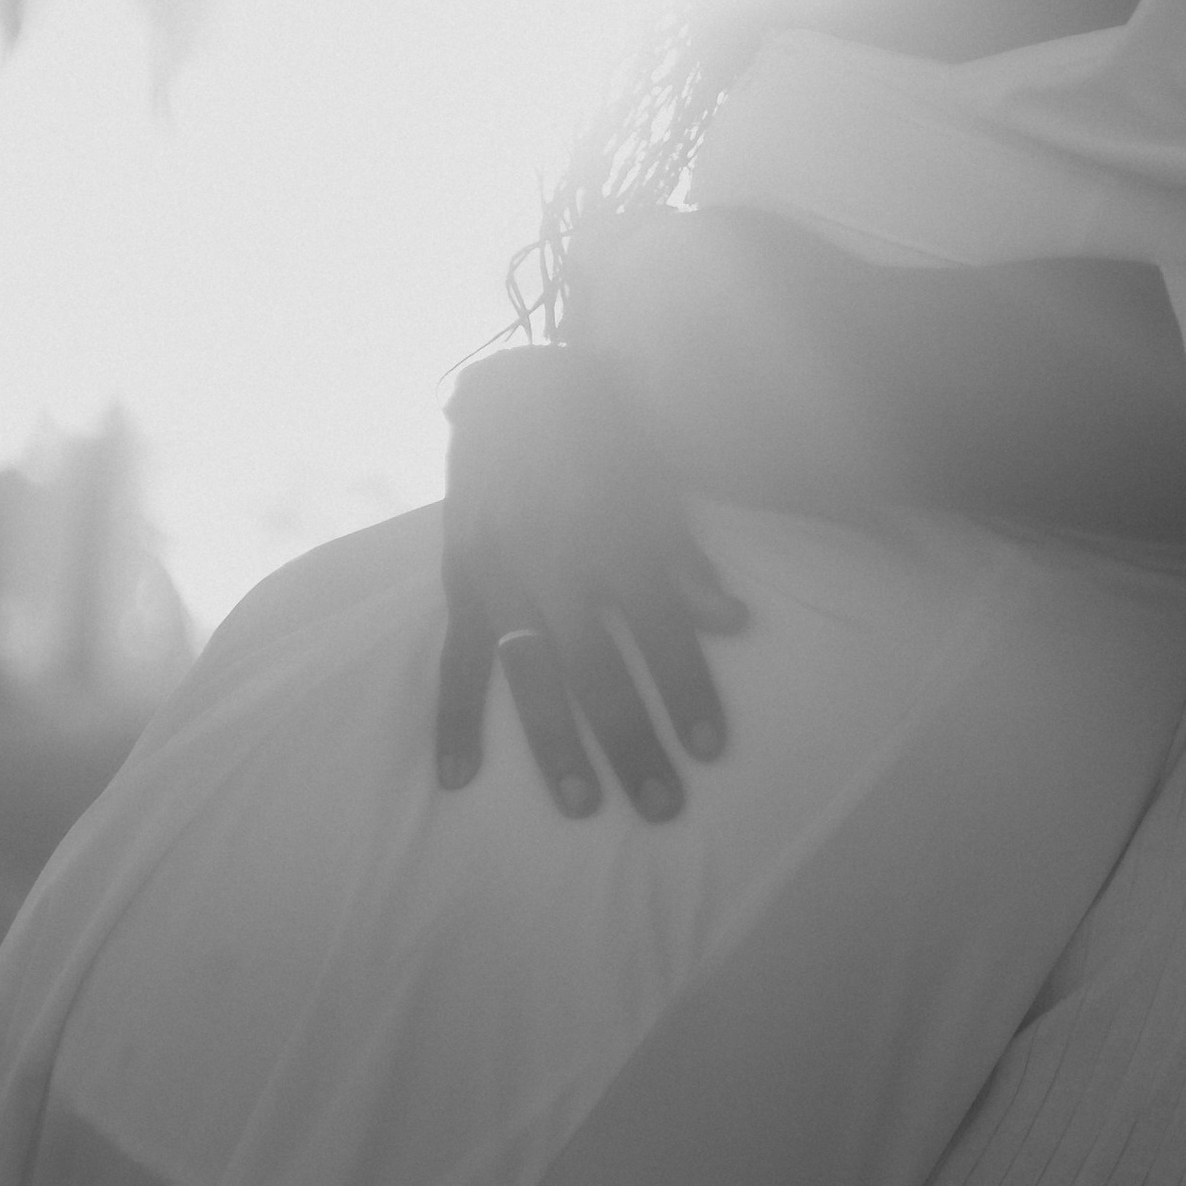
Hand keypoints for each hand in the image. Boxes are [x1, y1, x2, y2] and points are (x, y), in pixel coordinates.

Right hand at [434, 345, 750, 820]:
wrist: (513, 380)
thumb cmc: (604, 430)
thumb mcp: (657, 477)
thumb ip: (687, 556)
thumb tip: (732, 623)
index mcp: (614, 527)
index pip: (660, 626)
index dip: (687, 687)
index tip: (710, 748)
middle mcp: (555, 554)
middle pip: (598, 665)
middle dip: (631, 739)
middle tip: (661, 806)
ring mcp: (499, 569)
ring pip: (529, 671)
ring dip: (555, 744)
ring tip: (579, 805)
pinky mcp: (459, 576)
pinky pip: (455, 657)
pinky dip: (453, 719)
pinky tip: (458, 779)